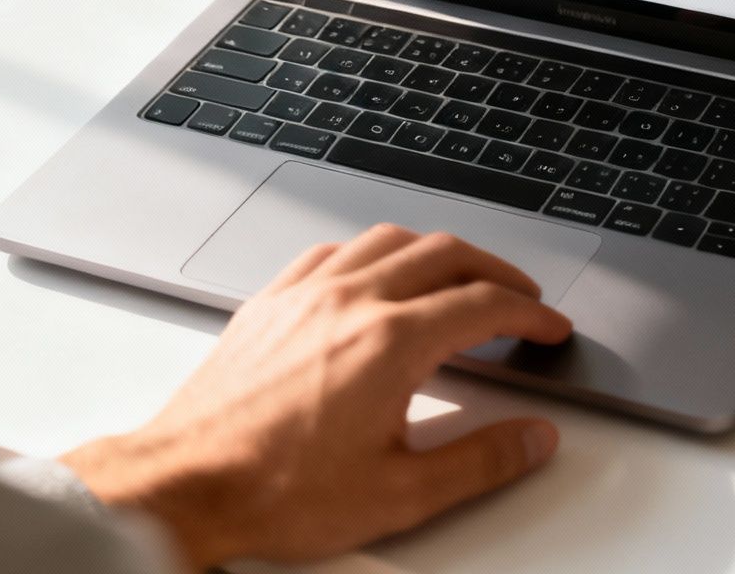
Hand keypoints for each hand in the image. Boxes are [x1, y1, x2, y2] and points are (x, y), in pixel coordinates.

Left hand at [60, 225, 572, 568]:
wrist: (185, 485)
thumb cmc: (275, 491)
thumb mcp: (399, 494)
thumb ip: (480, 461)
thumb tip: (532, 438)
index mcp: (388, 343)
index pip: (483, 305)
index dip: (530, 314)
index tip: (548, 328)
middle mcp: (349, 302)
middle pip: (445, 254)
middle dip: (496, 272)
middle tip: (521, 300)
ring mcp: (305, 294)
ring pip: (389, 239)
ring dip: (438, 252)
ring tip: (461, 278)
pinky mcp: (270, 301)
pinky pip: (334, 250)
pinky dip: (374, 253)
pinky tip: (377, 275)